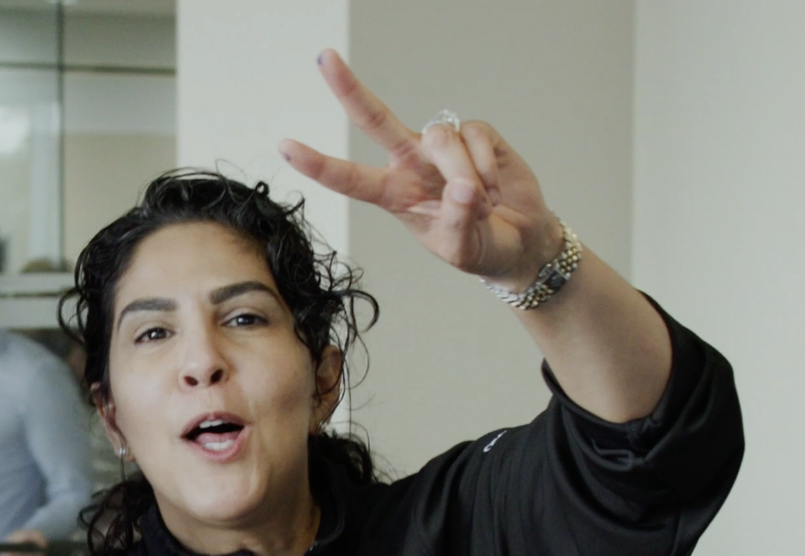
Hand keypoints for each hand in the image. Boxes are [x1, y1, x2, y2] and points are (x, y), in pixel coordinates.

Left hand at [278, 51, 559, 286]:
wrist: (519, 242)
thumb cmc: (479, 246)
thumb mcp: (460, 248)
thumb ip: (456, 221)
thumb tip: (463, 187)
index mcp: (394, 194)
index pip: (349, 178)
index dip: (317, 163)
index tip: (285, 147)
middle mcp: (411, 163)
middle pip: (375, 119)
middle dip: (349, 88)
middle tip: (324, 58)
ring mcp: (442, 147)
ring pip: (439, 138)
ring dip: (462, 173)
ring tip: (481, 203)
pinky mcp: (476, 134)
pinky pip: (473, 136)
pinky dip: (487, 167)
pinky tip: (494, 189)